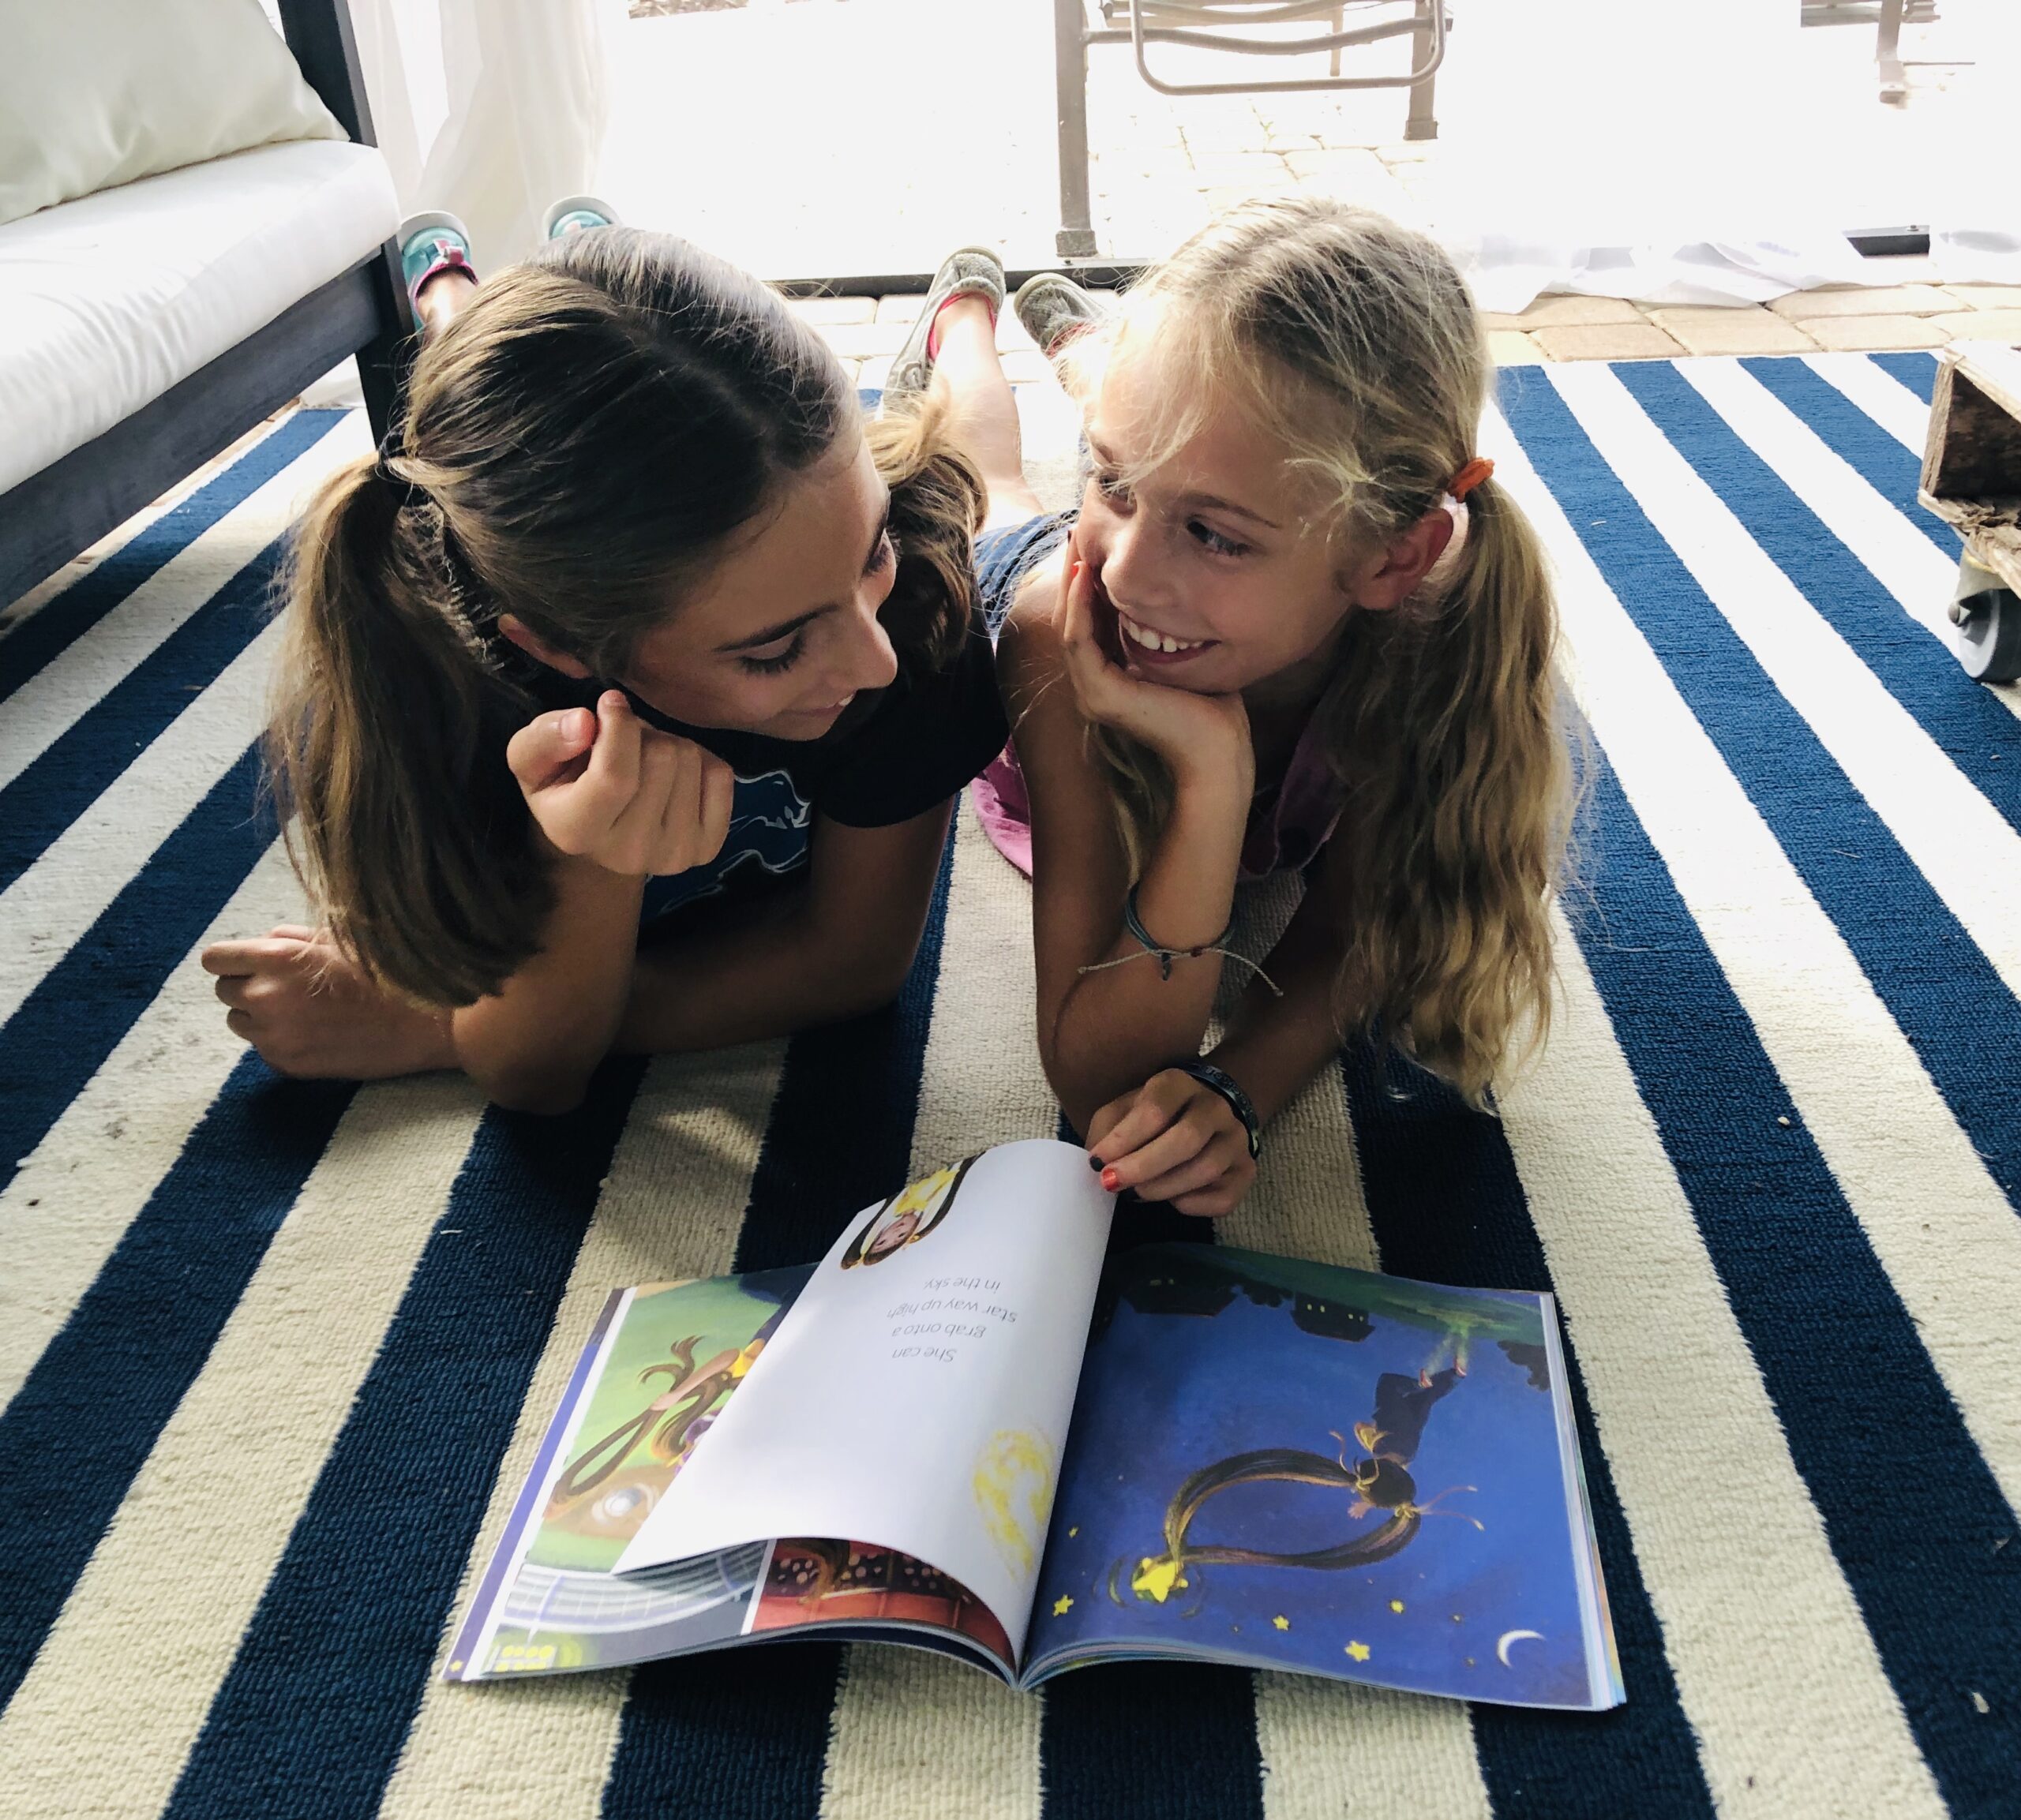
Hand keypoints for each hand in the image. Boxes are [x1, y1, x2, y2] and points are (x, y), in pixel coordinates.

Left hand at [201, 925, 454, 1077]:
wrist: (423, 1025)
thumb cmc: (384, 975)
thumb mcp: (338, 940)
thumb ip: (289, 938)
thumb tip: (260, 943)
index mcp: (278, 959)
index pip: (215, 959)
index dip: (230, 960)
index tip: (245, 962)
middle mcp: (267, 998)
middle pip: (224, 991)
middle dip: (247, 986)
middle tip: (284, 986)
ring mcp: (275, 1036)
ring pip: (240, 1022)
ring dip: (259, 1015)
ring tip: (302, 1011)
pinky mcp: (287, 1065)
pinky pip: (264, 1048)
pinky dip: (280, 1040)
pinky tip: (315, 1033)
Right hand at [508, 690, 735, 878]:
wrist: (599, 831)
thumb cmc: (562, 785)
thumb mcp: (531, 758)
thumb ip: (544, 738)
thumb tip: (585, 723)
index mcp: (576, 833)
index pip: (615, 776)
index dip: (619, 726)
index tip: (609, 704)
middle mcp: (628, 855)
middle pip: (661, 758)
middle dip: (642, 733)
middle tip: (625, 744)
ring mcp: (673, 856)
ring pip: (690, 760)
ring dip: (668, 744)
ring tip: (645, 760)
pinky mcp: (707, 847)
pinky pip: (721, 775)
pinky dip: (700, 760)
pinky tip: (674, 775)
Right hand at [1055, 535, 1250, 785]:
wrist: (1219, 749)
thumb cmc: (1213, 707)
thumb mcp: (1182, 656)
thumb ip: (1164, 630)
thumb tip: (1168, 592)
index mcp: (1109, 680)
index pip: (1089, 624)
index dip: (1088, 584)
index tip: (1094, 545)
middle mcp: (1093, 687)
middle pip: (1072, 620)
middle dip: (1073, 575)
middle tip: (1076, 533)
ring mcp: (1091, 693)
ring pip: (1069, 626)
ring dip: (1071, 584)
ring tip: (1077, 545)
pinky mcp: (1099, 693)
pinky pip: (1078, 640)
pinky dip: (1080, 605)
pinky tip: (1087, 574)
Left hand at [1086, 1068, 1256, 1216]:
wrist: (1204, 1113)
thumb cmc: (1154, 1115)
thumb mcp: (1124, 1109)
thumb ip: (1108, 1130)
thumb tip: (1100, 1163)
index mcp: (1179, 1084)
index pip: (1155, 1111)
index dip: (1123, 1140)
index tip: (1098, 1163)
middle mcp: (1215, 1107)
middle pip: (1185, 1139)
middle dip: (1144, 1167)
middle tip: (1113, 1185)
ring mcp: (1236, 1139)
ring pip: (1205, 1169)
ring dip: (1163, 1188)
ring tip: (1138, 1193)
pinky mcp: (1246, 1170)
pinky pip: (1222, 1198)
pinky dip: (1191, 1205)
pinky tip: (1172, 1199)